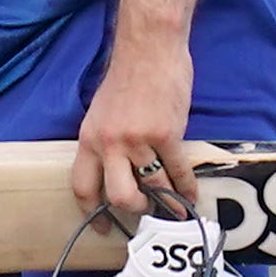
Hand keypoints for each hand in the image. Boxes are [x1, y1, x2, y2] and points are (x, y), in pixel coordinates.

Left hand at [74, 41, 199, 216]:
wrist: (149, 48)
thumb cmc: (128, 76)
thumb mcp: (102, 111)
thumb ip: (106, 140)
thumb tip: (118, 169)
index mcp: (89, 137)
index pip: (82, 185)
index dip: (91, 213)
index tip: (101, 228)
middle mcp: (110, 144)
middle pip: (118, 196)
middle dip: (135, 209)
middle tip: (146, 212)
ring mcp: (138, 140)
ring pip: (153, 187)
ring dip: (167, 202)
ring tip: (176, 210)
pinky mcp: (167, 134)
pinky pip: (177, 172)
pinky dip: (187, 188)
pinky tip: (193, 196)